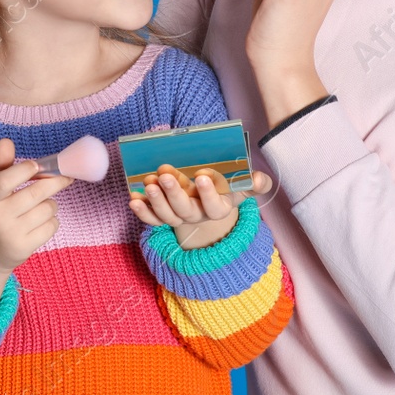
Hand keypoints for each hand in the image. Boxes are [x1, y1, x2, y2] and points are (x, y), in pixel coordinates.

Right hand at [0, 138, 76, 275]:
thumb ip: (1, 165)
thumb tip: (6, 142)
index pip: (3, 181)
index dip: (22, 170)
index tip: (36, 164)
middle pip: (35, 193)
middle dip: (54, 181)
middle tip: (64, 175)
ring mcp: (12, 234)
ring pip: (48, 208)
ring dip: (50, 202)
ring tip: (39, 205)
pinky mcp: (25, 247)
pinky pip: (52, 225)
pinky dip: (52, 219)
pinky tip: (39, 221)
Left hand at [129, 164, 274, 249]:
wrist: (207, 205)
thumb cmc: (225, 190)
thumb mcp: (242, 187)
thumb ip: (253, 183)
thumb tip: (261, 179)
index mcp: (217, 209)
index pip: (214, 207)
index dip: (208, 194)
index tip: (202, 176)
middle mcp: (196, 216)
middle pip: (184, 210)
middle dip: (174, 193)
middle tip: (165, 176)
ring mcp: (177, 218)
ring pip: (165, 215)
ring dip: (155, 200)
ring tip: (149, 183)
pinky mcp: (162, 217)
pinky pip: (151, 219)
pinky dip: (141, 211)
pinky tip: (133, 199)